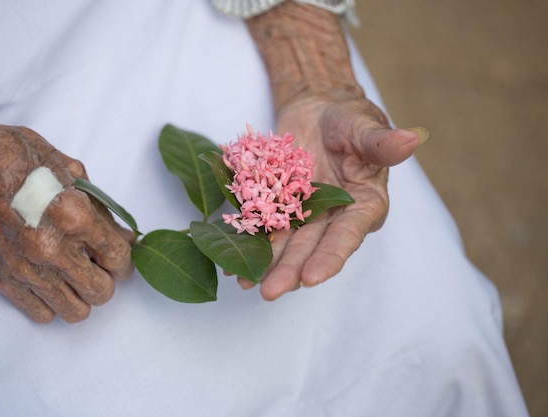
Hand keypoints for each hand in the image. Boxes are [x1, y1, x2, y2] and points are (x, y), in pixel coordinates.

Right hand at [0, 93, 132, 321]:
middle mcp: (51, 249)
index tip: (120, 259)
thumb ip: (102, 210)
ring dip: (81, 295)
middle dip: (106, 278)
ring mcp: (25, 268)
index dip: (125, 261)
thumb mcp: (72, 172)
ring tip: (75, 276)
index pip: (118, 259)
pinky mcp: (4, 279)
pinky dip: (53, 302)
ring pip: (76, 311)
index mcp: (73, 217)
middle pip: (102, 292)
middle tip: (98, 265)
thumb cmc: (16, 157)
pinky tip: (51, 280)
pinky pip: (42, 314)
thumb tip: (125, 237)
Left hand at [237, 94, 426, 298]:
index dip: (330, 257)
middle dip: (290, 270)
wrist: (319, 112)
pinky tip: (229, 261)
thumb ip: (380, 142)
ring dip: (266, 264)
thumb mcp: (364, 128)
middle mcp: (334, 219)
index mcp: (363, 206)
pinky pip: (262, 227)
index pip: (347, 236)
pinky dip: (247, 241)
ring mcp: (304, 215)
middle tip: (270, 291)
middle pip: (311, 248)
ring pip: (284, 244)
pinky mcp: (279, 207)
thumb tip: (411, 140)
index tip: (312, 278)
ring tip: (244, 284)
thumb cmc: (349, 121)